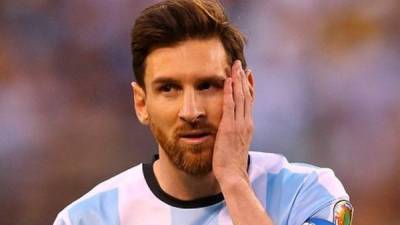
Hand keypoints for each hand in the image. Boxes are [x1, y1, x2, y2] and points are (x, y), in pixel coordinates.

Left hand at [213, 60, 253, 184]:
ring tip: (236, 66)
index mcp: (248, 126)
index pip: (250, 102)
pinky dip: (230, 91)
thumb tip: (232, 129)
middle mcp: (246, 122)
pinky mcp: (229, 127)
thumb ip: (236, 134)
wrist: (233, 174)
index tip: (248, 74)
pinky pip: (230, 105)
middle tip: (241, 64)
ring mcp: (239, 124)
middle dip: (244, 78)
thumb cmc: (232, 163)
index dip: (249, 87)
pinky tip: (228, 80)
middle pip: (247, 95)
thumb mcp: (237, 144)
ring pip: (241, 97)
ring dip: (238, 80)